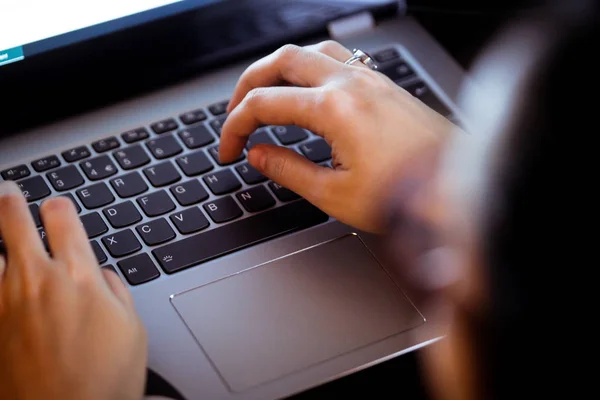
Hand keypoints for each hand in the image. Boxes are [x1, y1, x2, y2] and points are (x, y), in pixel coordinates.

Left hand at [0, 182, 146, 399]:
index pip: (63, 219)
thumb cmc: (105, 379)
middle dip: (10, 201)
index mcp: (79, 276)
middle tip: (7, 190)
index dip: (59, 206)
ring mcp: (5, 303)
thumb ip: (117, 293)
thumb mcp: (132, 329)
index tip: (56, 206)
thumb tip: (105, 279)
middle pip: (13, 222)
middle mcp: (37, 281)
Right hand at [220, 41, 455, 231]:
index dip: (235, 126)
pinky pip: (338, 58)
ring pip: (310, 51)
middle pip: (281, 61)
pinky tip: (309, 89)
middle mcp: (351, 83)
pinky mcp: (384, 85)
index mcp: (334, 109)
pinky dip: (310, 68)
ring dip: (279, 68)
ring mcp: (371, 79)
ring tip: (266, 94)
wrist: (461, 191)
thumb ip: (288, 170)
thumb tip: (259, 155)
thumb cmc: (408, 197)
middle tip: (234, 114)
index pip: (264, 104)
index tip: (228, 149)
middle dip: (248, 84)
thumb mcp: (335, 194)